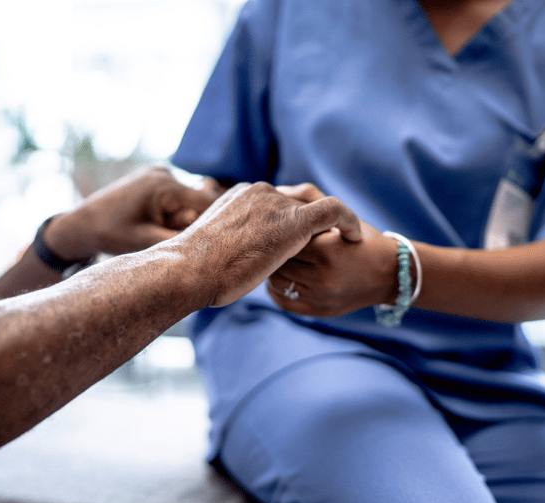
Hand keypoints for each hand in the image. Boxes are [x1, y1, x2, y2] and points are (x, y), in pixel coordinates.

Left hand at [45, 166, 221, 258]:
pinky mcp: (153, 177)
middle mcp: (164, 173)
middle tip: (174, 237)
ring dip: (181, 217)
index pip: (208, 202)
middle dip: (192, 221)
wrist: (81, 224)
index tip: (225, 239)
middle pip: (198, 201)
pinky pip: (175, 195)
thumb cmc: (111, 234)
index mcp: (164, 186)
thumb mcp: (148, 243)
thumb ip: (181, 240)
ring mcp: (158, 172)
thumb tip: (212, 247)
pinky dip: (172, 211)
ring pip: (187, 199)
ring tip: (159, 229)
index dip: (218, 221)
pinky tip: (155, 222)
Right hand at [174, 182, 361, 307]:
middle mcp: (261, 192)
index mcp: (242, 195)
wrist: (190, 269)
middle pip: (298, 200)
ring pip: (315, 205)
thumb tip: (229, 256)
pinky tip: (354, 238)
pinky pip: (333, 211)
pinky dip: (347, 221)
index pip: (277, 200)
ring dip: (330, 224)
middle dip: (313, 219)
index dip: (291, 218)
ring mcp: (277, 204)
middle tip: (330, 239)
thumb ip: (230, 241)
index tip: (299, 239)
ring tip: (344, 241)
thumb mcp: (212, 247)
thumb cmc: (194, 268)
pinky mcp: (293, 221)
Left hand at [265, 184, 400, 317]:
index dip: (279, 230)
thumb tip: (278, 192)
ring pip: (277, 282)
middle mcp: (324, 276)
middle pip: (279, 261)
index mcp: (328, 250)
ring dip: (273, 270)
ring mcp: (321, 297)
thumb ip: (312, 201)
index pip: (287, 238)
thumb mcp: (343, 217)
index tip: (276, 225)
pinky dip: (276, 290)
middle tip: (271, 242)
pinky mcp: (320, 311)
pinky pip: (284, 302)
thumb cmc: (363, 240)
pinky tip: (280, 279)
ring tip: (275, 259)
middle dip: (273, 250)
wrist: (390, 274)